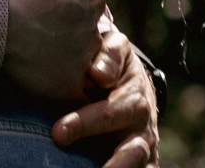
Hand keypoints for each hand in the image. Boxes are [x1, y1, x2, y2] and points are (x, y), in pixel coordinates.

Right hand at [0, 0, 106, 100]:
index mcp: (92, 1)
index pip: (89, 15)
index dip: (68, 17)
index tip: (47, 17)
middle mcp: (94, 31)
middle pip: (89, 42)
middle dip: (72, 43)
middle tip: (42, 40)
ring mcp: (82, 61)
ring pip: (84, 69)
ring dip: (69, 67)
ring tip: (40, 62)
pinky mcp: (68, 87)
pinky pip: (75, 96)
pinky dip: (64, 92)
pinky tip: (43, 82)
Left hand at [52, 15, 158, 167]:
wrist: (134, 81)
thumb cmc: (114, 63)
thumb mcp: (115, 48)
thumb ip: (109, 55)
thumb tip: (99, 74)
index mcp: (135, 100)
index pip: (109, 114)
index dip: (83, 124)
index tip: (58, 133)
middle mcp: (143, 129)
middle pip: (131, 151)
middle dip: (111, 164)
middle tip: (73, 154)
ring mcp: (145, 149)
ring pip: (141, 167)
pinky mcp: (144, 163)